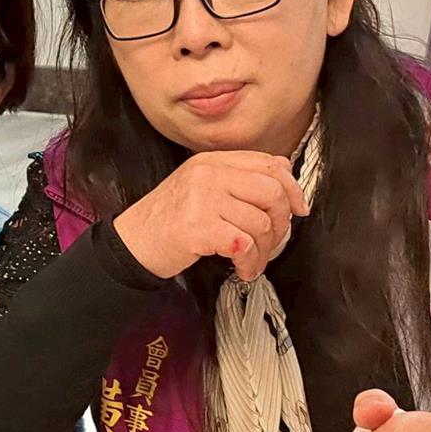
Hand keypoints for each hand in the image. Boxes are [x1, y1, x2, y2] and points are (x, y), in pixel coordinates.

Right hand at [112, 151, 308, 279]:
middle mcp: (207, 174)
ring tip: (250, 262)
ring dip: (264, 251)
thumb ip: (237, 176)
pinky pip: (245, 244)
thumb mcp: (200, 187)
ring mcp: (202, 199)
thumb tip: (283, 169)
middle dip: (281, 223)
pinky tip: (240, 269)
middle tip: (270, 243)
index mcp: (210, 161)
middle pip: (271, 192)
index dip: (291, 188)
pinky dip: (249, 262)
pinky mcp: (199, 227)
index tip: (298, 209)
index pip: (267, 164)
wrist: (132, 243)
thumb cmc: (168, 220)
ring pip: (261, 223)